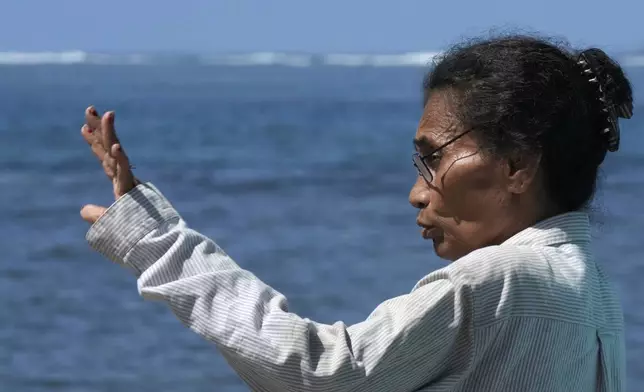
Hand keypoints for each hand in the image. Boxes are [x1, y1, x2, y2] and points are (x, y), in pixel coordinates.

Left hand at [80, 106, 138, 223]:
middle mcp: (125, 179)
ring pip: (117, 154)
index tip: (84, 126)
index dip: (95, 142)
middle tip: (90, 108)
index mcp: (121, 183)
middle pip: (109, 148)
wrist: (154, 241)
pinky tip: (115, 146)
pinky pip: (126, 172)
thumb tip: (83, 210)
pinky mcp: (133, 191)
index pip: (105, 158)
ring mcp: (129, 183)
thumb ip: (97, 214)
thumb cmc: (135, 233)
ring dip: (111, 134)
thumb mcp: (109, 223)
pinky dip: (120, 159)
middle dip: (100, 128)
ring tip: (107, 114)